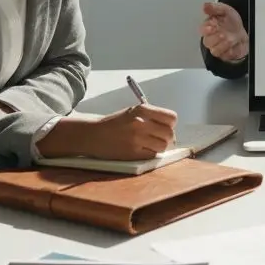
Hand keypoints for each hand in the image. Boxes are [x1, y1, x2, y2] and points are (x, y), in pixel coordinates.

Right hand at [38, 104, 178, 159]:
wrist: (93, 135)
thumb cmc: (115, 123)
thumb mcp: (133, 112)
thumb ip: (152, 117)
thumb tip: (171, 128)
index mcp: (142, 109)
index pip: (171, 118)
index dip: (170, 124)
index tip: (165, 126)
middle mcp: (141, 123)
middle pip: (169, 134)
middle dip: (166, 137)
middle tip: (158, 138)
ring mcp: (137, 139)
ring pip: (163, 146)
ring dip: (159, 147)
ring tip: (148, 144)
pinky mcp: (133, 153)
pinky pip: (152, 155)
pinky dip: (150, 153)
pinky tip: (141, 149)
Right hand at [200, 2, 247, 62]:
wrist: (243, 32)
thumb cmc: (232, 22)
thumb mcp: (225, 10)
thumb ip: (215, 8)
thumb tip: (205, 6)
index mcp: (208, 27)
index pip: (202, 30)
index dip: (206, 29)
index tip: (213, 26)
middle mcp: (211, 38)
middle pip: (207, 41)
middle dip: (216, 38)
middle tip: (223, 33)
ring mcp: (217, 47)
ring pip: (214, 50)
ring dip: (223, 44)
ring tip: (231, 39)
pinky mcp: (223, 55)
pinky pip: (224, 55)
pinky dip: (229, 50)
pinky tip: (233, 45)